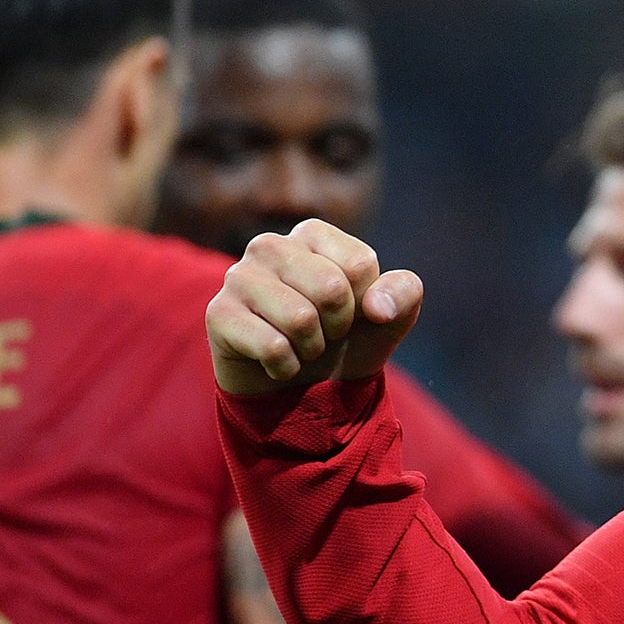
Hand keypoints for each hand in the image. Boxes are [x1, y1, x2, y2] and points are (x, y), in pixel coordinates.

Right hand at [207, 220, 422, 395]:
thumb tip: (378, 308)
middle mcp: (270, 245)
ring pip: (301, 318)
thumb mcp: (390, 316)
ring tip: (301, 346)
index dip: (365, 302)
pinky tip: (276, 362)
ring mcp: (238, 277)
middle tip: (324, 334)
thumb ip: (403, 294)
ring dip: (311, 348)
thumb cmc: (347, 341)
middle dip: (338, 326)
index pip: (359, 265)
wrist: (302, 389)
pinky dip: (286, 366)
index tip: (350, 312)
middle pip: (331, 288)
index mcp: (312, 234)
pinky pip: (272, 346)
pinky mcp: (218, 314)